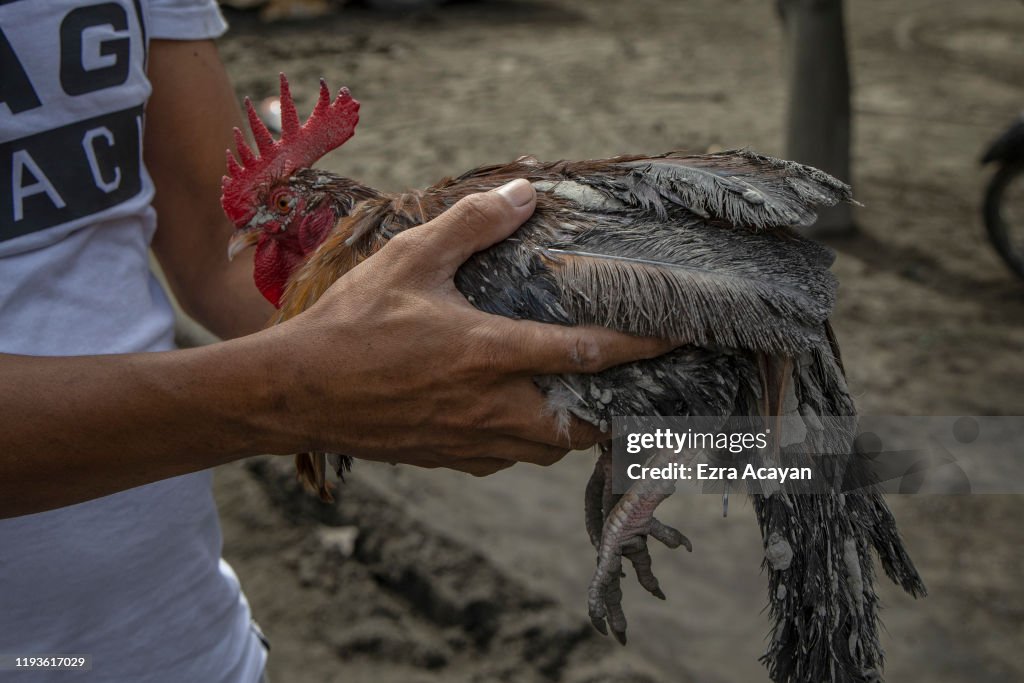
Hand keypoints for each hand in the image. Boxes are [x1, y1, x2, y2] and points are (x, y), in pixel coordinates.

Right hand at [265, 179, 673, 474]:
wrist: (292, 394)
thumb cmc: (349, 324)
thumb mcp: (410, 259)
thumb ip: (471, 225)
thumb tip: (523, 194)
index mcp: (489, 354)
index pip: (587, 354)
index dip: (641, 345)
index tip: (679, 336)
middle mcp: (490, 407)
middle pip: (581, 425)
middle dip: (612, 409)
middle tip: (624, 383)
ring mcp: (469, 441)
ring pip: (546, 449)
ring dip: (569, 426)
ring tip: (572, 396)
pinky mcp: (446, 459)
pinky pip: (503, 458)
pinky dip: (523, 440)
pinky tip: (509, 413)